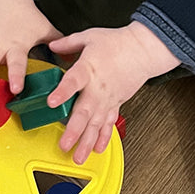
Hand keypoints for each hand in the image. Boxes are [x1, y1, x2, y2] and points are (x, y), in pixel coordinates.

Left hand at [47, 22, 178, 163]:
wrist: (142, 50)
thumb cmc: (118, 43)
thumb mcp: (89, 37)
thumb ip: (68, 43)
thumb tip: (52, 46)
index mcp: (88, 69)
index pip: (73, 81)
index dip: (62, 92)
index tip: (52, 102)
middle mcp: (97, 88)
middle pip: (84, 112)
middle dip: (74, 131)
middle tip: (64, 145)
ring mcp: (107, 99)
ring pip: (96, 124)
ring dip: (87, 142)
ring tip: (78, 157)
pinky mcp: (115, 104)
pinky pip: (108, 124)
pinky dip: (103, 137)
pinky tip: (97, 149)